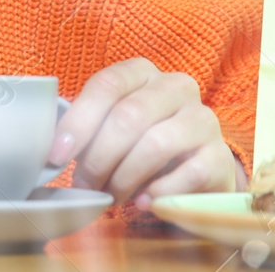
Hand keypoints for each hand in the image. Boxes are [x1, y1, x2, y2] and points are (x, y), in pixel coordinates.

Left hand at [51, 57, 240, 207]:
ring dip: (125, 177)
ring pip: (155, 144)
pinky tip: (142, 202)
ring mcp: (203, 119)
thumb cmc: (141, 143)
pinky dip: (158, 192)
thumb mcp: (113, 126)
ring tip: (111, 196)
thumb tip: (54, 150)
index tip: (57, 156)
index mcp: (142, 72)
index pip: (106, 85)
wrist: (195, 170)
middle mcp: (176, 87)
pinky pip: (187, 174)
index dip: (78, 122)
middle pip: (129, 116)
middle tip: (85, 184)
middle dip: (99, 157)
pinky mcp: (220, 156)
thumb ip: (88, 128)